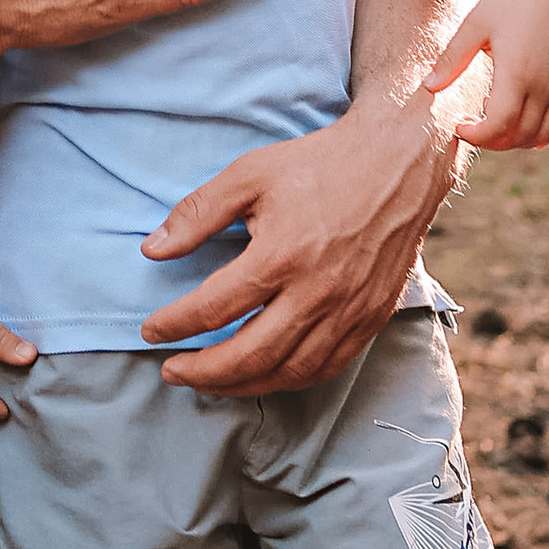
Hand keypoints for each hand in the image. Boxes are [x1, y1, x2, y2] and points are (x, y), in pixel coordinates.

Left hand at [135, 96, 457, 394]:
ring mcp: (348, 311)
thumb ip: (198, 213)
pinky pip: (326, 368)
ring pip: (289, 372)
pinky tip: (264, 375)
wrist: (397, 163)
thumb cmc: (318, 164)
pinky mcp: (370, 319)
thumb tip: (152, 249)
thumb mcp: (249, 173)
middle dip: (203, 373)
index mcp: (282, 254)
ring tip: (210, 382)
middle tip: (171, 372)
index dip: (175, 325)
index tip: (150, 330)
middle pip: (250, 354)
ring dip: (242, 386)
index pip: (214, 307)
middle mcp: (317, 292)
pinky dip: (288, 380)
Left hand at [424, 0, 548, 150]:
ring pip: (545, 133)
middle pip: (520, 134)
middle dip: (494, 141)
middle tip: (475, 129)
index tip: (459, 127)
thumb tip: (427, 88)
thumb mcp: (474, 25)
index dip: (478, 136)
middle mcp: (545, 82)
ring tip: (498, 129)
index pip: (499, 124)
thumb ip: (452, 60)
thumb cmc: (505, 0)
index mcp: (517, 71)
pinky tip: (533, 135)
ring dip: (519, 141)